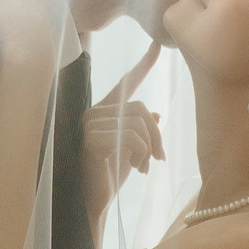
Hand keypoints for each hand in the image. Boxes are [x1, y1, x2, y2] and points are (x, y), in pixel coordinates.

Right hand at [81, 42, 163, 233]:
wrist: (94, 203)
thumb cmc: (110, 177)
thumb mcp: (132, 151)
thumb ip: (141, 131)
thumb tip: (155, 114)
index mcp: (105, 112)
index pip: (127, 83)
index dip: (144, 64)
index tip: (158, 45)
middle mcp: (95, 112)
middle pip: (141, 108)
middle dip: (156, 137)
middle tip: (158, 160)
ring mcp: (90, 124)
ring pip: (139, 124)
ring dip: (148, 150)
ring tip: (142, 168)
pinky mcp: (92, 138)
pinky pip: (131, 137)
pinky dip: (140, 155)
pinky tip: (133, 169)